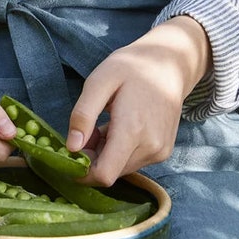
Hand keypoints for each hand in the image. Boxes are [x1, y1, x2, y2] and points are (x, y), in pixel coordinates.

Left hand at [66, 16, 211, 185]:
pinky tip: (117, 127)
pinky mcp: (163, 151)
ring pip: (120, 168)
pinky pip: (133, 161)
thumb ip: (83, 115)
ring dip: (104, 153)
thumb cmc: (131, 68)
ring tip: (103, 123)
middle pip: (110, 171)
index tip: (70, 152)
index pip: (104, 175)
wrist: (168, 64)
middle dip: (91, 157)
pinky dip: (119, 150)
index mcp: (132, 131)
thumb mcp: (99, 82)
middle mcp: (150, 148)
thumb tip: (71, 148)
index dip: (82, 171)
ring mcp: (159, 151)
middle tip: (87, 128)